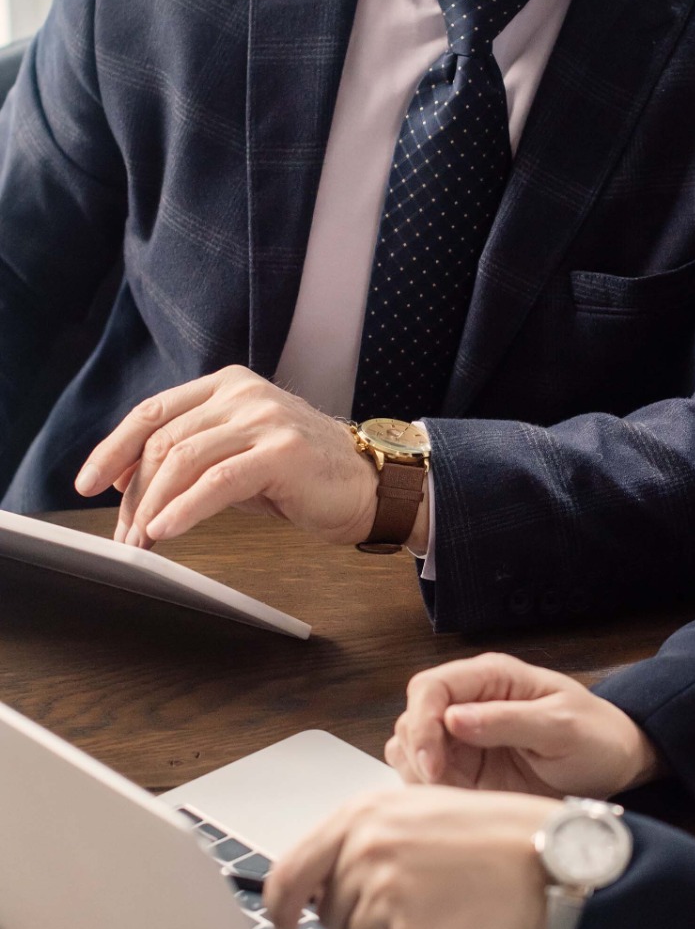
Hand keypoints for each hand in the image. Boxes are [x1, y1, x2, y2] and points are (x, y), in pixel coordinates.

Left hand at [74, 368, 418, 550]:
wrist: (372, 486)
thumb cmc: (304, 476)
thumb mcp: (239, 456)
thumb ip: (192, 457)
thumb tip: (127, 482)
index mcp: (227, 386)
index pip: (152, 412)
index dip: (112, 448)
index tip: (87, 484)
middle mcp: (242, 393)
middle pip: (163, 440)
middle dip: (133, 493)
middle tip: (123, 535)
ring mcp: (264, 418)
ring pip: (183, 460)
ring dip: (152, 507)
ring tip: (141, 543)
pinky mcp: (282, 452)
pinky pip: (217, 481)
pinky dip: (184, 509)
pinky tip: (166, 531)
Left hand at [265, 782, 556, 928]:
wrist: (547, 859)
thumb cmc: (494, 835)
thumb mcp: (418, 812)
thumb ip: (361, 840)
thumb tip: (315, 886)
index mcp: (362, 815)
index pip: (290, 871)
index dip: (279, 906)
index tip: (283, 925)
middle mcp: (365, 851)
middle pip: (331, 916)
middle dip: (366, 920)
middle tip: (421, 900)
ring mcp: (384, 895)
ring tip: (445, 908)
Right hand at [385, 652, 659, 797]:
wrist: (616, 768)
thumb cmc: (597, 737)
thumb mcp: (562, 727)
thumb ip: (508, 720)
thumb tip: (453, 719)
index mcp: (492, 678)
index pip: (430, 686)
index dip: (422, 722)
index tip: (433, 764)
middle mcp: (470, 703)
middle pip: (412, 717)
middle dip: (418, 753)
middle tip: (443, 786)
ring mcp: (464, 739)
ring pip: (409, 748)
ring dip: (419, 774)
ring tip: (453, 796)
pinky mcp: (465, 770)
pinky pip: (424, 777)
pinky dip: (428, 793)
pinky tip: (456, 804)